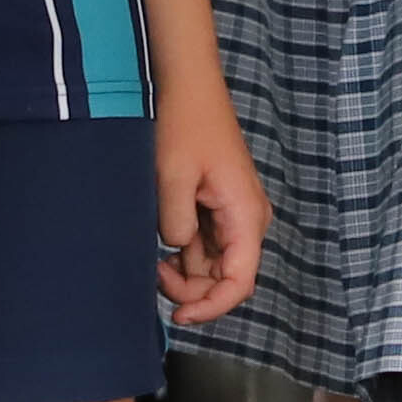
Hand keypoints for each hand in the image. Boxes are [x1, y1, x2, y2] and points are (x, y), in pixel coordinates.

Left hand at [151, 78, 268, 325]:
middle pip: (227, 280)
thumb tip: (176, 250)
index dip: (211, 308)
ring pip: (214, 265)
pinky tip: (160, 240)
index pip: (239, 283)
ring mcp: (234, 214)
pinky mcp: (219, 207)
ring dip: (185, 272)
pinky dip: (183, 253)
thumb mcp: (170, 178)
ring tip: (153, 254)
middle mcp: (248, 219)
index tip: (178, 316)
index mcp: (245, 215)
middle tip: (154, 271)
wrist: (187, 85)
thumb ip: (175, 225)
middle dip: (192, 290)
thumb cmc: (183, 124)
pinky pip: (205, 245)